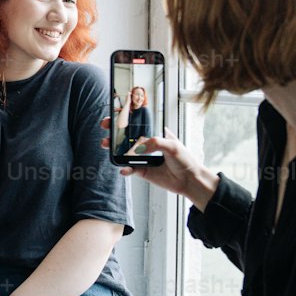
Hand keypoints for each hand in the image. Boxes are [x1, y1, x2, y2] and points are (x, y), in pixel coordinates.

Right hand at [100, 119, 217, 206]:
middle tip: (106, 128)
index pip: (138, 122)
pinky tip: (124, 169)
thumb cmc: (185, 160)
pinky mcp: (142, 171)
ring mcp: (143, 157)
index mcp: (155, 133)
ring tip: (106, 145)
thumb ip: (156, 143)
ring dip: (113, 149)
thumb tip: (139, 147)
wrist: (189, 180)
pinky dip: (125, 169)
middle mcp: (147, 144)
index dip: (126, 117)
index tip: (115, 114)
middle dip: (114, 131)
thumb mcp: (173, 146)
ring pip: (124, 151)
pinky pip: (129, 169)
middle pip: (127, 135)